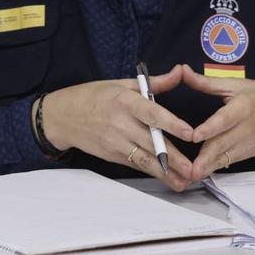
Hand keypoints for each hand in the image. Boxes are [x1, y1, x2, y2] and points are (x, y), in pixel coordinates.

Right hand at [39, 64, 195, 191]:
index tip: (190, 133)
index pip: (151, 113)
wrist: (61, 116)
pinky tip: (169, 180)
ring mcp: (115, 142)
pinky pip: (136, 164)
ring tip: (184, 182)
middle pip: (152, 143)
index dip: (171, 124)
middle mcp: (121, 123)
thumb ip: (155, 83)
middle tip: (194, 169)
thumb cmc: (92, 96)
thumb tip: (179, 71)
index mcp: (124, 101)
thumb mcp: (121, 84)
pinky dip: (153, 173)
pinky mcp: (112, 156)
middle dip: (174, 158)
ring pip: (145, 160)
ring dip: (166, 173)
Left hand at [183, 65, 254, 181]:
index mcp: (243, 108)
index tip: (195, 136)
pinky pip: (228, 161)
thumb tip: (182, 70)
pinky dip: (214, 168)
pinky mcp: (245, 154)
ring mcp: (246, 145)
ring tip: (192, 176)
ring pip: (225, 157)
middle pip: (223, 144)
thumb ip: (207, 82)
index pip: (225, 119)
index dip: (211, 128)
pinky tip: (200, 175)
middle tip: (190, 169)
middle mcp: (245, 129)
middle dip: (206, 157)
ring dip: (208, 167)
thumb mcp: (237, 85)